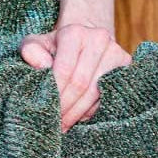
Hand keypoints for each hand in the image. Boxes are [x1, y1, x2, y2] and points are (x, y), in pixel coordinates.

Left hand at [18, 20, 132, 130]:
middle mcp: (98, 38)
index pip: (64, 69)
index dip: (55, 93)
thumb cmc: (55, 47)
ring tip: (63, 124)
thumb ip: (31, 51)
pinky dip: (91, 110)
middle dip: (66, 106)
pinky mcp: (126, 66)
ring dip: (78, 112)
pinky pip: (108, 96)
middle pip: (81, 83)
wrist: (84, 41)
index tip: (46, 109)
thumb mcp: (37, 44)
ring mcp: (116, 52)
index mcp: (74, 33)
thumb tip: (42, 65)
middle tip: (54, 124)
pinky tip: (78, 117)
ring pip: (96, 92)